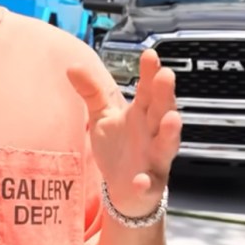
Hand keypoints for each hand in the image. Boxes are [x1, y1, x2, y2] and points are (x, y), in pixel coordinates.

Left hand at [68, 49, 180, 217]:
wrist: (124, 190)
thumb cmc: (118, 148)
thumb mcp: (103, 117)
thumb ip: (92, 93)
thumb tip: (72, 67)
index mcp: (142, 114)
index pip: (148, 90)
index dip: (150, 73)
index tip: (150, 55)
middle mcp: (152, 134)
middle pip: (161, 111)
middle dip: (165, 95)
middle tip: (166, 76)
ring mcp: (154, 160)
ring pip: (166, 145)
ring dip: (169, 133)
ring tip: (171, 119)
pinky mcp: (148, 186)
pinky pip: (149, 184)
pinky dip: (146, 182)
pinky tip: (141, 179)